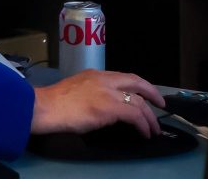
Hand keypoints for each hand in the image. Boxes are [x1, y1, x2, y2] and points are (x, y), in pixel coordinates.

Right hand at [31, 69, 164, 136]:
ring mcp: (109, 92)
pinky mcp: (111, 107)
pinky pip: (135, 115)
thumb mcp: (76, 89)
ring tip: (154, 129)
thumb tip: (101, 105)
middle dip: (153, 94)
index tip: (146, 94)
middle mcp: (104, 79)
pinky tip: (144, 132)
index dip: (139, 85)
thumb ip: (91, 92)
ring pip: (139, 102)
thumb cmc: (54, 102)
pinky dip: (143, 124)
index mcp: (95, 75)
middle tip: (161, 106)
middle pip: (137, 83)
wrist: (46, 107)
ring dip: (150, 117)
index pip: (124, 77)